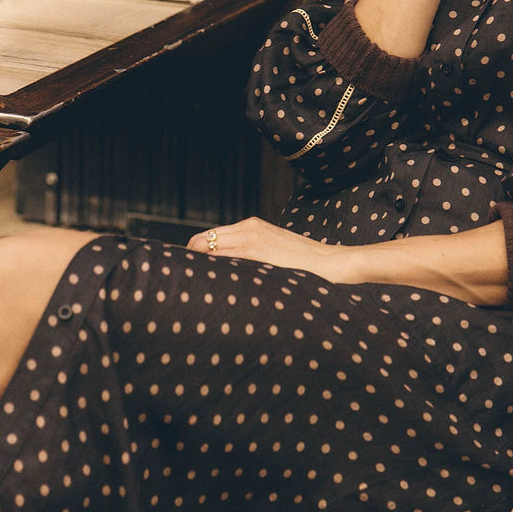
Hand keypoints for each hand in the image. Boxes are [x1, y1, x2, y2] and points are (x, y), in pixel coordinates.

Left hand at [187, 216, 341, 278]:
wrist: (331, 263)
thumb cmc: (304, 263)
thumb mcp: (274, 251)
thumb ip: (251, 254)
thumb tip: (229, 271)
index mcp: (251, 225)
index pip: (210, 237)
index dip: (194, 253)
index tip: (186, 270)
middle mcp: (248, 227)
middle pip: (204, 240)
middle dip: (190, 258)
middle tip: (181, 280)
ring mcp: (252, 239)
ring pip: (211, 248)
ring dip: (199, 264)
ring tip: (189, 285)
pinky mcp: (258, 252)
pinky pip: (226, 260)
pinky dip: (213, 269)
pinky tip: (208, 284)